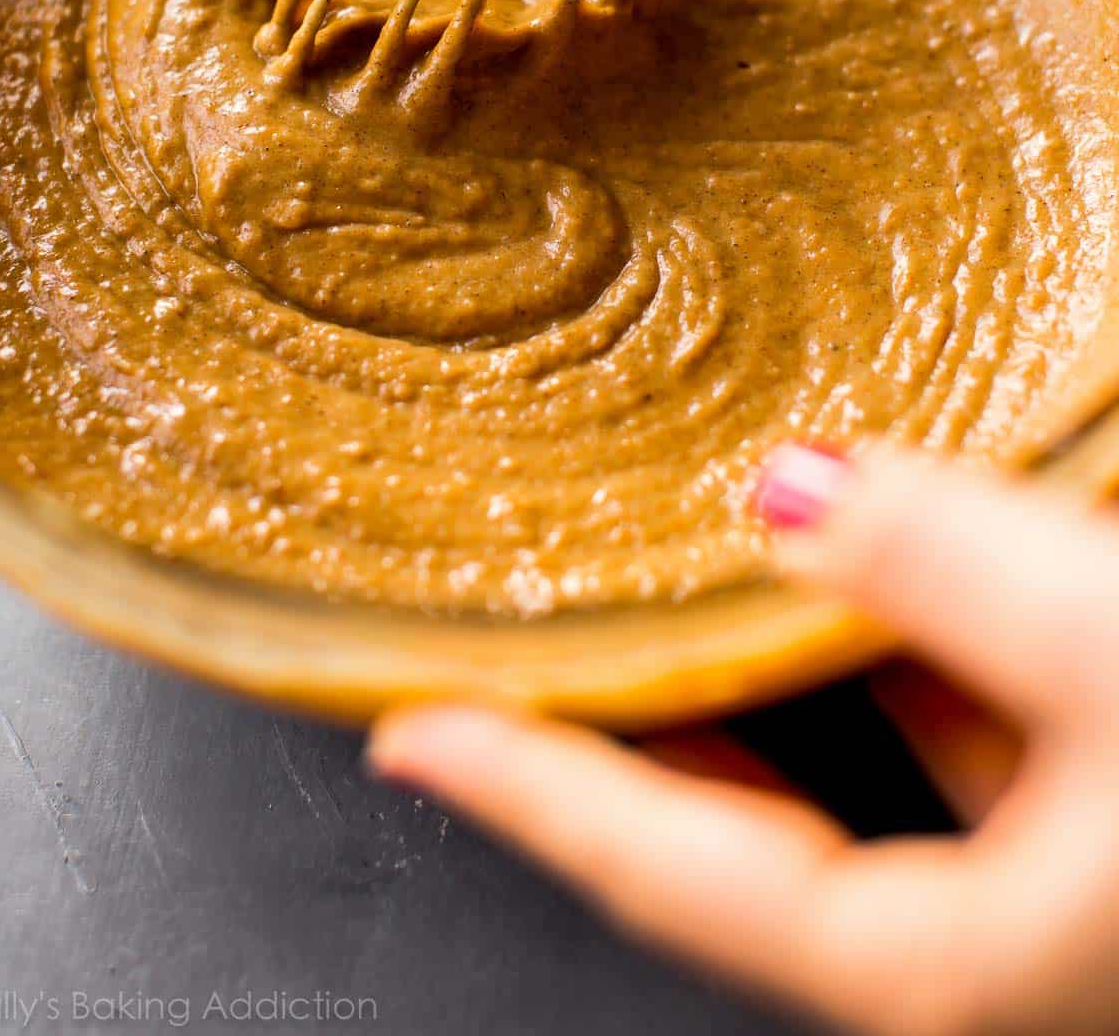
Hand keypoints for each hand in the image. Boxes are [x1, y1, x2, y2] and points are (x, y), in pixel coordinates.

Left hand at [368, 446, 1118, 1035]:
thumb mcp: (1115, 654)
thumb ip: (941, 565)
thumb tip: (787, 487)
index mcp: (942, 969)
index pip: (665, 864)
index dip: (523, 784)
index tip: (407, 729)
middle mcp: (977, 958)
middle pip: (735, 839)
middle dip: (615, 743)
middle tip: (511, 658)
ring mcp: (1044, 913)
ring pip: (853, 790)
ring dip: (755, 690)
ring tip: (665, 600)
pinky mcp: (1103, 848)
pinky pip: (958, 750)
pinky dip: (897, 664)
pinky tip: (883, 581)